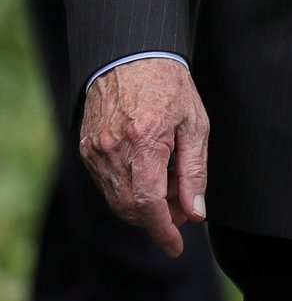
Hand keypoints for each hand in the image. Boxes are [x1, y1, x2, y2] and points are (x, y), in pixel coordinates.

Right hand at [79, 57, 209, 256]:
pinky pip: (106, 183)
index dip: (163, 231)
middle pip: (131, 207)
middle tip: (182, 204)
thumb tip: (195, 212)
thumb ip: (194, 171)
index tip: (176, 246)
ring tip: (168, 182)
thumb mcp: (194, 123)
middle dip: (158, 216)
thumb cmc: (169, 84)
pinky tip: (148, 171)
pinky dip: (127, 188)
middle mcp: (114, 150)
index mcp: (144, 140)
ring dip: (143, 204)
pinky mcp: (87, 148)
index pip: (149, 204)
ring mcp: (96, 150)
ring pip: (117, 199)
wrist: (132, 54)